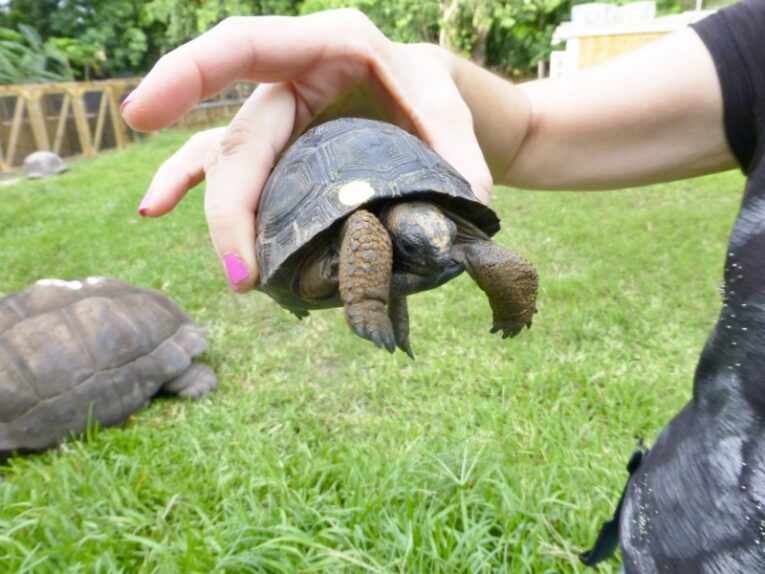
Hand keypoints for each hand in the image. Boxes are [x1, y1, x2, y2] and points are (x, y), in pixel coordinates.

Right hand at [121, 9, 492, 291]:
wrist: (434, 104)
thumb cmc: (437, 97)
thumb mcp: (452, 114)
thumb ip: (458, 159)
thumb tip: (460, 220)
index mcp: (330, 45)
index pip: (246, 48)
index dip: (190, 73)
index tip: (144, 113)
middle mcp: (294, 76)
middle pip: (243, 140)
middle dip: (231, 207)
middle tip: (241, 273)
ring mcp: (282, 116)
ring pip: (226, 157)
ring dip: (210, 206)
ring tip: (196, 243)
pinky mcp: (281, 147)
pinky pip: (228, 166)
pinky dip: (197, 187)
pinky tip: (156, 207)